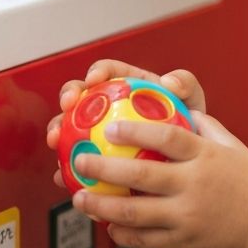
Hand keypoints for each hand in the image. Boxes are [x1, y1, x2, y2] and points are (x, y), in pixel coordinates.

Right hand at [46, 60, 206, 186]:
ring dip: (58, 131)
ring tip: (56, 141)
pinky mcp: (96, 159)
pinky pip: (77, 161)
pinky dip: (68, 168)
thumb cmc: (188, 125)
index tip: (94, 79)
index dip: (97, 71)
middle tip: (67, 106)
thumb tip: (169, 82)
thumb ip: (185, 85)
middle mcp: (109, 107)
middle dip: (68, 97)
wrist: (187, 162)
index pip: (108, 72)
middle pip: (81, 95)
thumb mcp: (192, 101)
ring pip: (71, 127)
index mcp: (128, 87)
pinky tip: (63, 176)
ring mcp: (99, 133)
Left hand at [69, 109, 247, 247]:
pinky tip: (107, 224)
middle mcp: (196, 186)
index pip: (168, 138)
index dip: (136, 130)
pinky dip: (121, 232)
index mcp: (207, 157)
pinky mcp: (184, 243)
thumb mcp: (231, 147)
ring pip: (134, 212)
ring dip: (101, 205)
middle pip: (142, 175)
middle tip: (80, 160)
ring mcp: (188, 217)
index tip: (110, 125)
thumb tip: (173, 106)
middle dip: (105, 167)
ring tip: (80, 197)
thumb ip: (203, 127)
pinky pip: (144, 239)